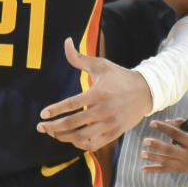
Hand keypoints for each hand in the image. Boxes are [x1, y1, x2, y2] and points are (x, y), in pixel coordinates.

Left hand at [37, 38, 151, 149]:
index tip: (42, 114)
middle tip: (41, 127)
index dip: (55, 110)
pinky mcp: (114, 133)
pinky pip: (93, 144)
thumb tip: (66, 42)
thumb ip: (80, 57)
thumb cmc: (120, 77)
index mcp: (99, 93)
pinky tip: (71, 139)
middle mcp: (104, 110)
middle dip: (53, 127)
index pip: (71, 104)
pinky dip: (79, 144)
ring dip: (64, 137)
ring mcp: (109, 124)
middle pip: (73, 124)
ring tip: (53, 133)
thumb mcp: (101, 65)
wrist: (147, 92)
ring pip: (81, 137)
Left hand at [140, 117, 187, 174]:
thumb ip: (184, 125)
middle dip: (157, 145)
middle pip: (170, 150)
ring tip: (142, 153)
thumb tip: (167, 121)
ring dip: (153, 158)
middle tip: (145, 141)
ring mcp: (184, 164)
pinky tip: (143, 169)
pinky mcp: (181, 170)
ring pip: (166, 162)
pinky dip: (154, 170)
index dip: (164, 127)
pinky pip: (165, 170)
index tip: (152, 123)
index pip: (176, 134)